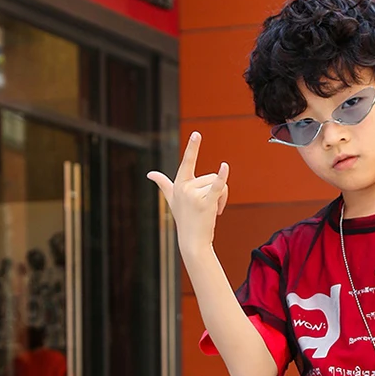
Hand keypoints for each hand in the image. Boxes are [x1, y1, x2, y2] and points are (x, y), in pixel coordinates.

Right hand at [147, 132, 228, 253]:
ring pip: (218, 184)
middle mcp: (185, 188)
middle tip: (211, 208)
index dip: (192, 148)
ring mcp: (195, 195)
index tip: (197, 134)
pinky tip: (225, 166)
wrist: (192, 241)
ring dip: (222, 199)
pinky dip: (222, 178)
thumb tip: (150, 174)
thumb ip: (163, 184)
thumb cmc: (183, 219)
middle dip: (216, 192)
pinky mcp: (206, 203)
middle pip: (211, 177)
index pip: (187, 162)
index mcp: (179, 184)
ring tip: (213, 212)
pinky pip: (217, 186)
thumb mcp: (171, 200)